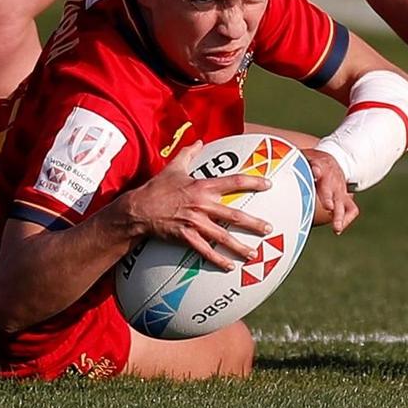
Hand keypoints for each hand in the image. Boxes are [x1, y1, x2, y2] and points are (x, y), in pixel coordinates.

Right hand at [116, 143, 271, 270]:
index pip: (233, 182)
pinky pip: (205, 251)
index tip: (268, 184)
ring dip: (239, 246)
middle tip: (269, 228)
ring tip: (253, 254)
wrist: (138, 209)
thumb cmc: (157, 187)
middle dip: (253, 223)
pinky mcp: (186, 236)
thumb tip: (199, 141)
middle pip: (233, 215)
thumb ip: (189, 153)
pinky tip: (229, 267)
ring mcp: (194, 222)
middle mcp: (202, 204)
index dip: (252, 182)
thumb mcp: (174, 167)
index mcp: (202, 186)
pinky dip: (218, 260)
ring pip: (222, 236)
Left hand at [300, 146, 358, 234]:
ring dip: (339, 214)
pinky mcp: (346, 198)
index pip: (319, 165)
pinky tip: (337, 230)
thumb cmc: (312, 161)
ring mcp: (340, 189)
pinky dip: (346, 219)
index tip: (315, 172)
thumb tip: (274, 166)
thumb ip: (293, 162)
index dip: (317, 169)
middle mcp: (332, 177)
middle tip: (328, 207)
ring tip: (336, 228)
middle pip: (331, 186)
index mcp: (320, 164)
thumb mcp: (303, 157)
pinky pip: (351, 209)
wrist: (333, 160)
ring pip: (342, 201)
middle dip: (329, 196)